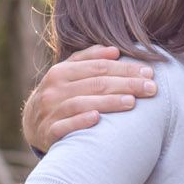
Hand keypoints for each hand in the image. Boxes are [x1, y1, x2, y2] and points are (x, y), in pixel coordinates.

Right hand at [21, 45, 157, 151]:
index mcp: (61, 71)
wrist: (32, 123)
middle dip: (126, 84)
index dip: (125, 68)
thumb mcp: (67, 73)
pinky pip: (65, 126)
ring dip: (108, 102)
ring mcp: (50, 110)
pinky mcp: (49, 132)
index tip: (149, 73)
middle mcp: (54, 89)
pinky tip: (97, 119)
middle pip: (96, 84)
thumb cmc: (59, 95)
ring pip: (82, 103)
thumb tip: (114, 50)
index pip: (99, 67)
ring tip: (132, 102)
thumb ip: (88, 59)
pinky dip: (80, 121)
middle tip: (151, 88)